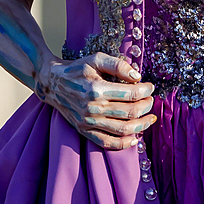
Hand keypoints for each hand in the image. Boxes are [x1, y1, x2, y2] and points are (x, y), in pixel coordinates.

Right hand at [35, 52, 156, 149]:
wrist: (52, 83)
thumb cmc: (76, 69)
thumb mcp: (96, 59)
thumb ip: (117, 65)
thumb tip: (137, 76)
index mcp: (97, 89)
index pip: (131, 94)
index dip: (146, 90)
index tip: (150, 87)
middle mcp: (93, 108)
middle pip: (130, 112)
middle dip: (146, 106)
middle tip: (151, 100)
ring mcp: (88, 122)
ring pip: (122, 129)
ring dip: (141, 125)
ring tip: (150, 117)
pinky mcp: (84, 130)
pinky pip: (106, 143)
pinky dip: (123, 144)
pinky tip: (135, 138)